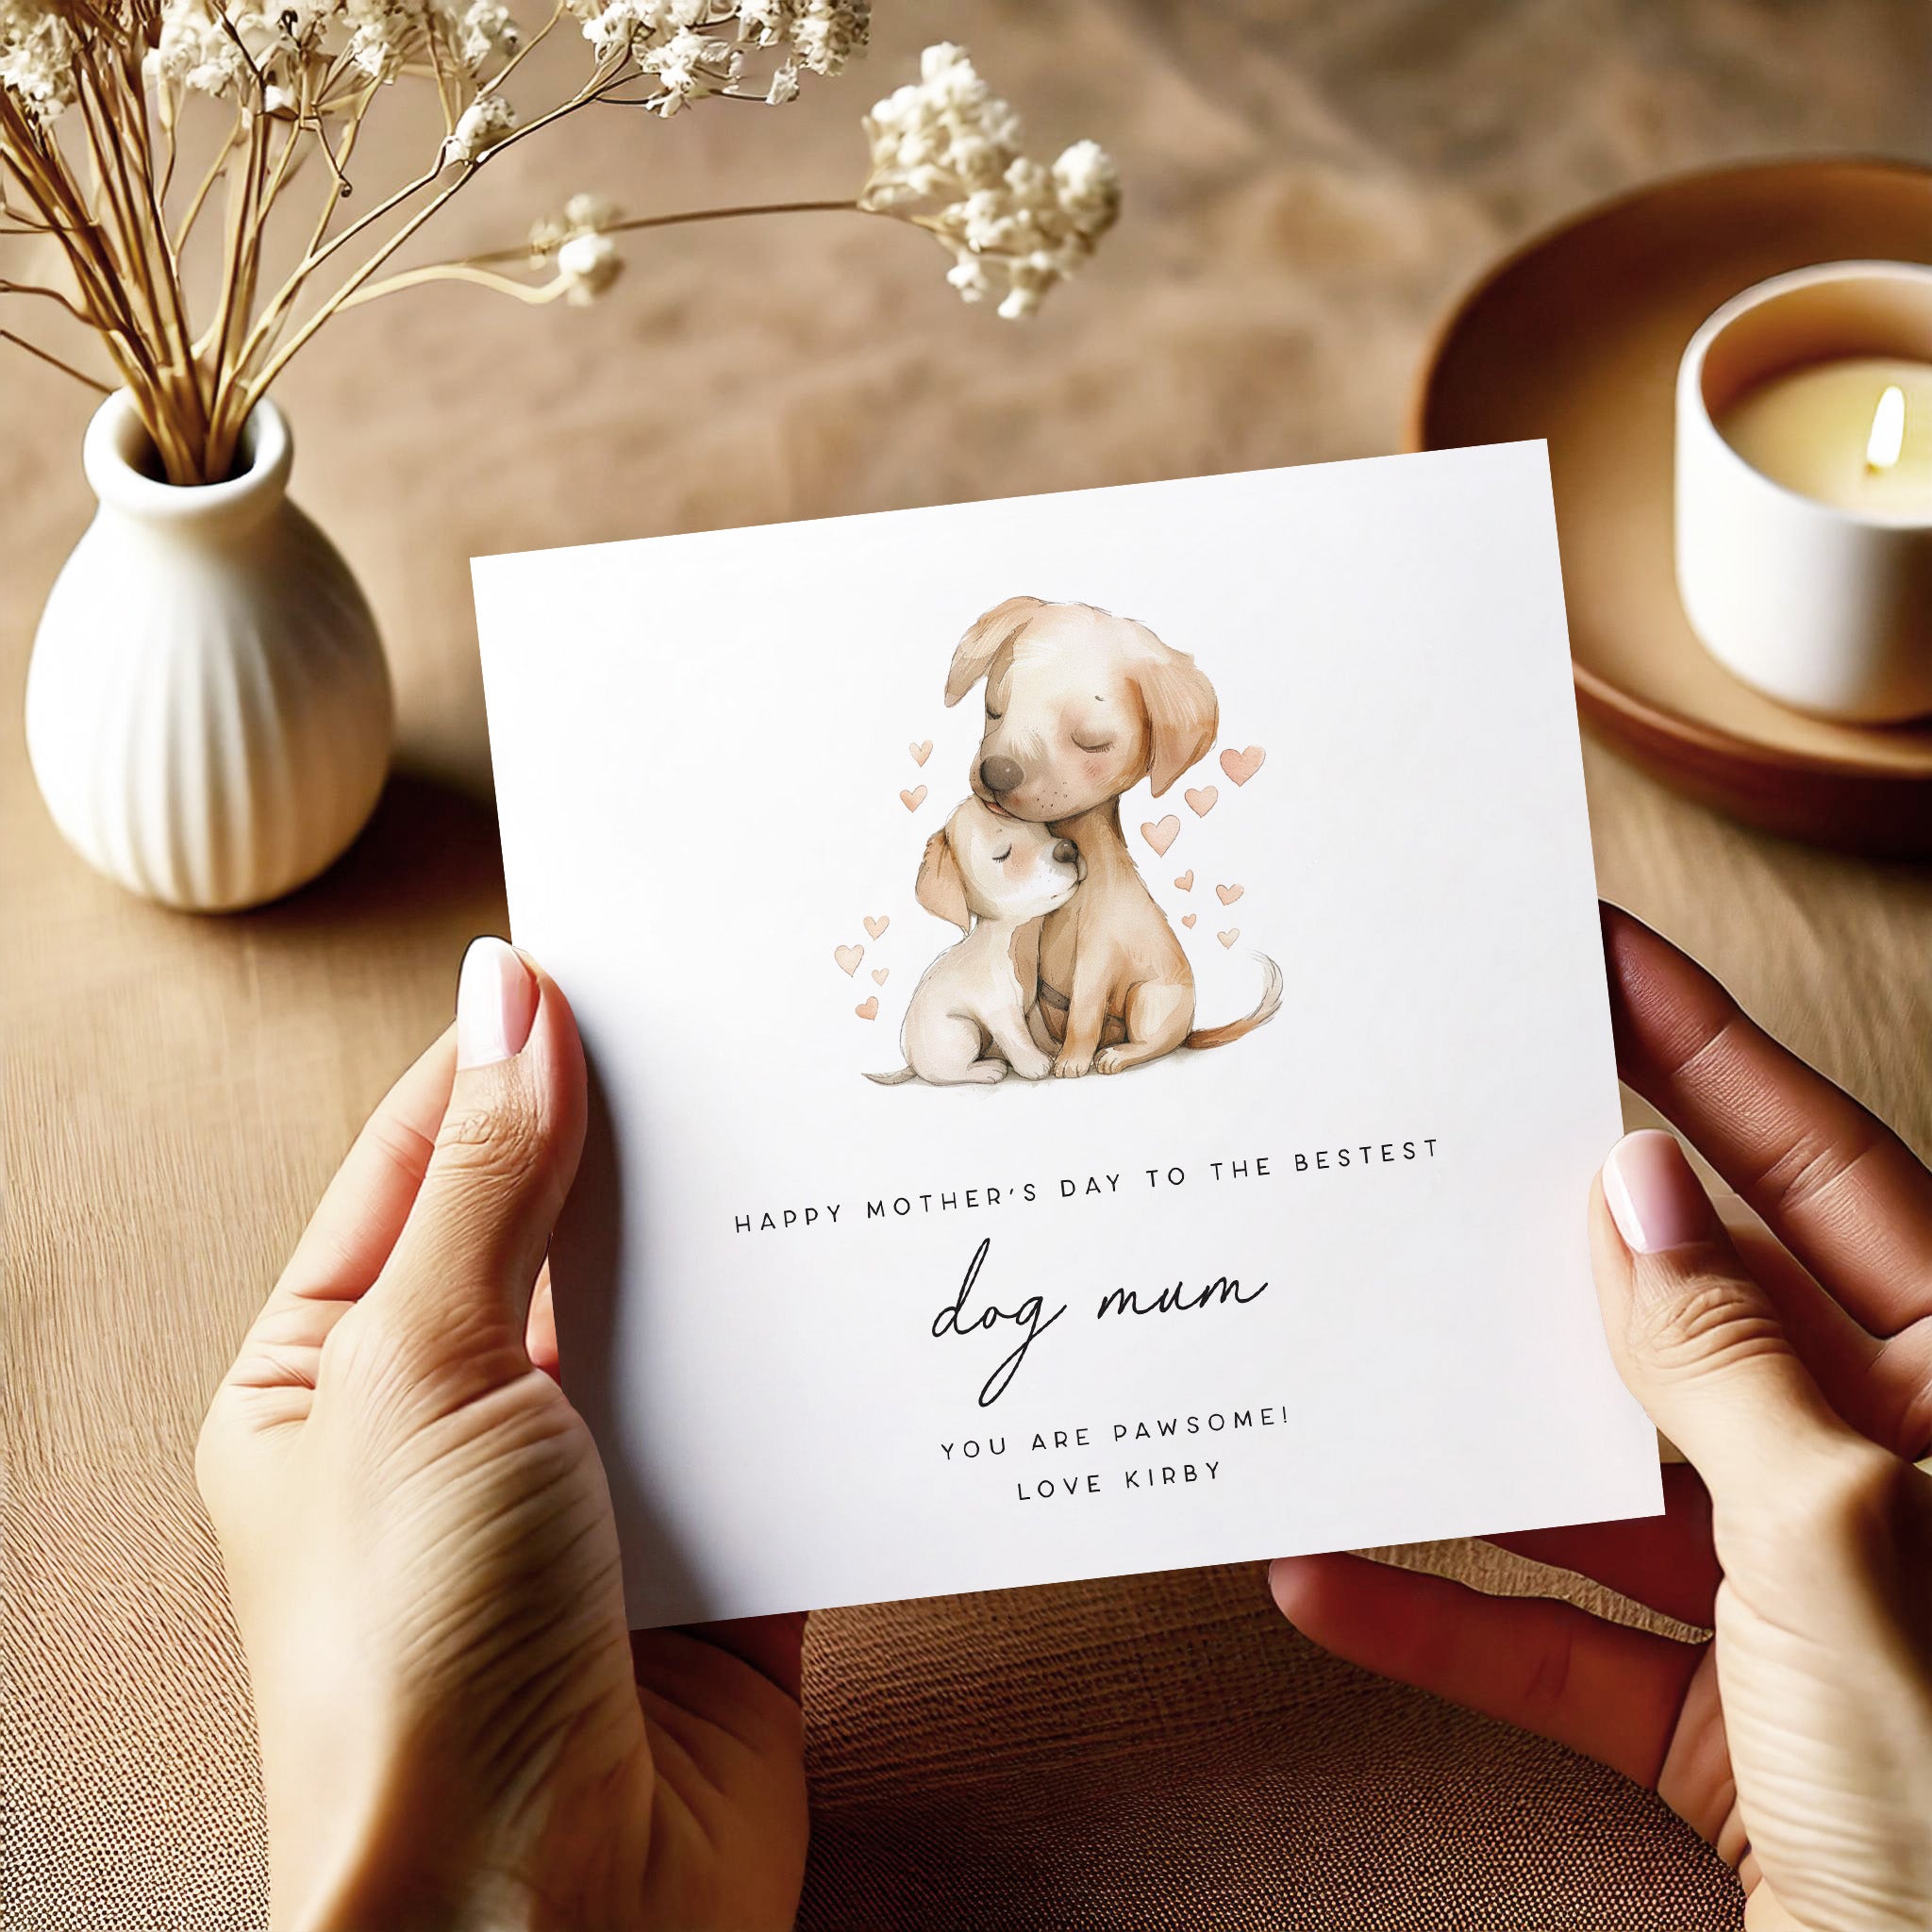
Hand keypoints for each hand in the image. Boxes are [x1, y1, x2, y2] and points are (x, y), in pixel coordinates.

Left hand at [197, 939, 807, 1931]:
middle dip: (646, 1146)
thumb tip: (511, 997)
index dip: (510, 1056)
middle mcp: (460, 1426)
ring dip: (740, 1253)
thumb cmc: (414, 1667)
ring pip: (679, 1322)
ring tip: (822, 1138)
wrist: (550, 1924)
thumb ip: (488, 1184)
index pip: (426, 1163)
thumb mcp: (421, 1374)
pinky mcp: (716, 1556)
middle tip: (744, 1037)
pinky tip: (867, 1288)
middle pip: (563, 1233)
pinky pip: (773, 1423)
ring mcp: (593, 1494)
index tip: (609, 968)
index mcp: (332, 1377)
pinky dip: (816, 1366)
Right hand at [1271, 907, 1931, 1931]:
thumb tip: (1643, 1194)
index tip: (1600, 956)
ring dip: (1476, 1437)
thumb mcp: (1844, 1540)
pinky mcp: (1723, 1717)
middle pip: (1695, 1309)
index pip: (1824, 1169)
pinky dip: (1447, 1616)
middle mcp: (1881, 1477)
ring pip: (1609, 1474)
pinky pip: (1563, 1639)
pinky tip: (1333, 1581)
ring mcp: (1799, 1600)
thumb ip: (1729, 1362)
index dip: (1709, 1051)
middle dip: (1563, 1231)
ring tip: (1360, 1353)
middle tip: (1450, 1127)